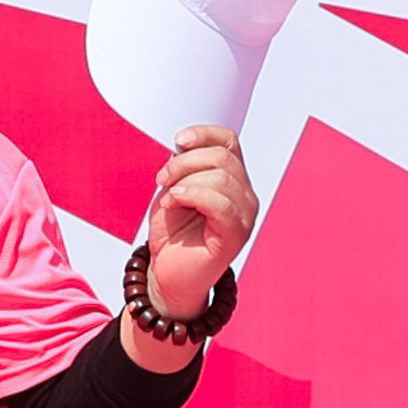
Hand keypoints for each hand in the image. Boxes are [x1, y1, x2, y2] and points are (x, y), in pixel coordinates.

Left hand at [141, 125, 255, 321]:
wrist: (168, 274)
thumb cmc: (173, 234)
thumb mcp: (173, 189)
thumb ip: (182, 167)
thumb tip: (183, 147)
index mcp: (232, 180)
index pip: (229, 142)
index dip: (204, 134)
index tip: (178, 141)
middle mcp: (244, 196)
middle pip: (223, 157)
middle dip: (185, 162)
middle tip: (162, 177)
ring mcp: (244, 216)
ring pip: (223, 177)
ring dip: (186, 179)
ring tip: (168, 196)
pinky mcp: (235, 235)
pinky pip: (221, 204)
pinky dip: (193, 195)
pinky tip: (175, 201)